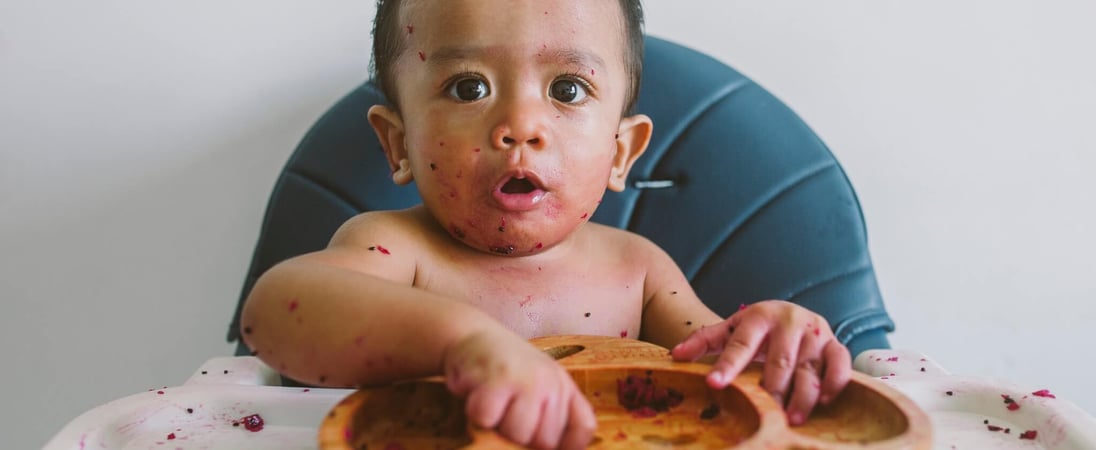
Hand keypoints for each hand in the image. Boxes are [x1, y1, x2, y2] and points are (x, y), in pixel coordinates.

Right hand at [442, 330, 595, 448]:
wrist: (471, 334)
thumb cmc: (504, 369)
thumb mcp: (538, 386)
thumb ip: (550, 415)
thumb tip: (550, 448)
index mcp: (564, 385)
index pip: (583, 428)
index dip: (564, 445)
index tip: (539, 442)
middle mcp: (550, 381)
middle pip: (545, 442)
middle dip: (522, 438)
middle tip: (507, 414)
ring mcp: (525, 380)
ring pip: (517, 435)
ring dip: (498, 427)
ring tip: (494, 404)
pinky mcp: (496, 380)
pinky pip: (487, 420)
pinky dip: (477, 415)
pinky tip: (477, 395)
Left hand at [669, 300, 850, 424]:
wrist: (789, 313)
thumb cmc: (756, 328)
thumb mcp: (730, 329)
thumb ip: (704, 341)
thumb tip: (675, 355)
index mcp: (759, 317)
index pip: (740, 344)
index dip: (727, 365)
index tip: (714, 384)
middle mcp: (789, 321)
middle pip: (780, 359)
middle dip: (772, 387)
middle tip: (766, 412)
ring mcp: (815, 333)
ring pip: (810, 366)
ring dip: (803, 394)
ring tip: (792, 418)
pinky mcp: (835, 344)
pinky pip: (841, 364)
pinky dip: (835, 382)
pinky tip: (823, 401)